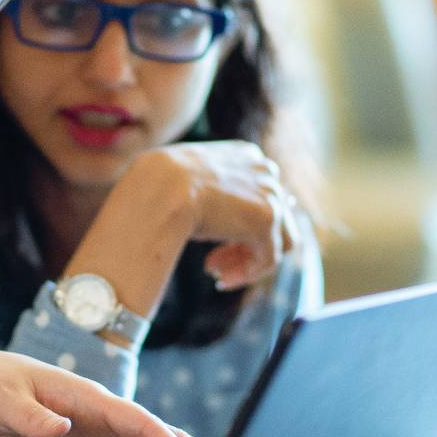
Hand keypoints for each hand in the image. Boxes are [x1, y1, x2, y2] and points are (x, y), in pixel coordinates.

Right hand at [135, 141, 295, 288]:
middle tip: (213, 264)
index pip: (259, 196)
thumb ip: (211, 196)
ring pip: (276, 241)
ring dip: (246, 261)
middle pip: (271, 219)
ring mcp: (270, 194)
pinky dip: (247, 273)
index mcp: (246, 156)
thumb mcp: (188, 184)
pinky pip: (268, 258)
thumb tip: (214, 221)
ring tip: (218, 275)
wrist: (161, 187)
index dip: (239, 224)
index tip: (214, 243)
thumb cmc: (161, 186)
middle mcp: (265, 171)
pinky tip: (221, 280)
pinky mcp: (267, 219)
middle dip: (241, 244)